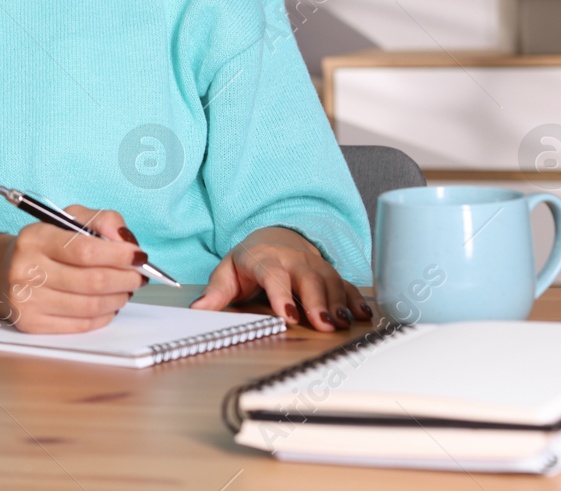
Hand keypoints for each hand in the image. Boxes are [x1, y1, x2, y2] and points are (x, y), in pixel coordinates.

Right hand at [0, 205, 145, 332]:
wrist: (1, 272)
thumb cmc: (44, 245)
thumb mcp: (68, 220)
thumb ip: (101, 221)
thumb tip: (126, 240)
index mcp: (35, 238)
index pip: (85, 249)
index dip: (118, 255)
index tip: (138, 255)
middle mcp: (25, 269)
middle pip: (92, 280)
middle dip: (125, 278)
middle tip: (138, 275)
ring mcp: (26, 300)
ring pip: (90, 306)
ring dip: (119, 298)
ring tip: (126, 289)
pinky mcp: (31, 324)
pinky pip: (81, 324)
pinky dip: (104, 315)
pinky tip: (109, 304)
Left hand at [189, 226, 371, 331]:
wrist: (274, 236)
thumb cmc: (249, 260)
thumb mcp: (227, 272)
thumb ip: (215, 292)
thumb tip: (197, 310)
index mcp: (266, 259)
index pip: (274, 276)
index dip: (282, 296)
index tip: (288, 315)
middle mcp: (294, 260)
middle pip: (308, 279)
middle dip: (317, 302)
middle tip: (325, 325)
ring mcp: (315, 265)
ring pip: (330, 282)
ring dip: (339, 304)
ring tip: (343, 325)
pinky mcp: (329, 273)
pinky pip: (346, 284)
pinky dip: (356, 299)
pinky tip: (363, 315)